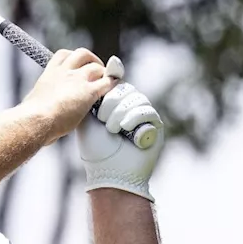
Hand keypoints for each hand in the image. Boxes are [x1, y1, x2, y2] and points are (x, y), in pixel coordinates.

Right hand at [22, 48, 117, 145]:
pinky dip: (113, 84)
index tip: (76, 66)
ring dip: (103, 72)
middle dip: (91, 60)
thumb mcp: (34, 100)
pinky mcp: (89, 92)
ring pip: (97, 66)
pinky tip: (114, 90)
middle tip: (96, 71)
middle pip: (82, 53)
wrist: (35, 120)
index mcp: (49, 73)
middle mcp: (63, 72)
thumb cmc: (30, 116)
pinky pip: (107, 82)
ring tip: (106, 82)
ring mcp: (77, 80)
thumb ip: (43, 97)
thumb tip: (38, 105)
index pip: (63, 55)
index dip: (73, 58)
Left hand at [76, 78, 164, 200]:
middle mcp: (129, 107)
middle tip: (101, 118)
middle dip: (111, 102)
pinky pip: (147, 110)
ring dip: (119, 113)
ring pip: (136, 98)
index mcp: (114, 104)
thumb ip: (92, 93)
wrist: (108, 172)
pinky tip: (123, 130)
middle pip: (125, 88)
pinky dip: (132, 118)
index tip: (99, 96)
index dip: (107, 86)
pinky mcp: (154, 126)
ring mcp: (143, 116)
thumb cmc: (95, 147)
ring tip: (111, 129)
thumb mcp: (87, 116)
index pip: (115, 83)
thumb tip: (100, 71)